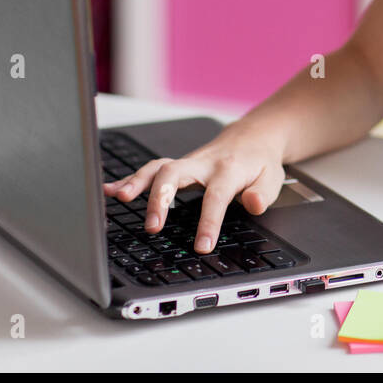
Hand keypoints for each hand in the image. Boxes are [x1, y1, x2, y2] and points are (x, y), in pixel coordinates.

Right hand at [102, 118, 286, 254]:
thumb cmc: (259, 162)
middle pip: (175, 174)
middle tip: (152, 227)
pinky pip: (150, 170)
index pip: (217, 196)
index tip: (202, 245)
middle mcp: (203, 164)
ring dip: (137, 183)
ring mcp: (187, 163)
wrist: (251, 137)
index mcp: (229, 169)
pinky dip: (128, 179)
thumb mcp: (273, 179)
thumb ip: (262, 194)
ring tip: (119, 199)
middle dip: (160, 199)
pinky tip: (109, 190)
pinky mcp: (177, 166)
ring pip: (158, 168)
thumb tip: (252, 204)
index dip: (209, 221)